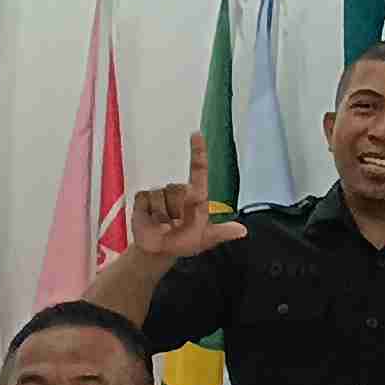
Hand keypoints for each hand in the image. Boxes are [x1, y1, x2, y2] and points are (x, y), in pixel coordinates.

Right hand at [123, 131, 245, 259]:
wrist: (159, 250)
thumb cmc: (184, 241)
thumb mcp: (204, 239)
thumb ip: (221, 233)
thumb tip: (241, 230)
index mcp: (196, 197)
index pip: (198, 170)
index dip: (198, 152)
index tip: (197, 134)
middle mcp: (179, 191)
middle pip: (178, 189)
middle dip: (177, 210)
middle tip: (176, 224)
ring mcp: (160, 193)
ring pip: (161, 196)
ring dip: (163, 215)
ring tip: (164, 224)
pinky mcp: (143, 197)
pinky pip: (146, 199)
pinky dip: (149, 214)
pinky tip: (152, 221)